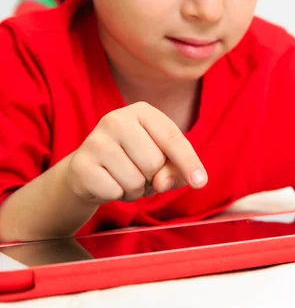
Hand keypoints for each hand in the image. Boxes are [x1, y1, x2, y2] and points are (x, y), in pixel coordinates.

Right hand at [67, 102, 207, 203]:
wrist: (88, 171)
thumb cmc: (134, 161)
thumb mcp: (163, 160)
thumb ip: (174, 170)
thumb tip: (162, 183)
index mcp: (142, 112)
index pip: (173, 139)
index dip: (189, 163)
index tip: (201, 182)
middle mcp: (116, 119)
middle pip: (154, 163)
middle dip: (153, 178)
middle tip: (140, 172)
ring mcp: (95, 140)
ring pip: (136, 180)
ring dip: (136, 190)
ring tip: (124, 178)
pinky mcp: (80, 164)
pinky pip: (115, 192)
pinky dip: (117, 196)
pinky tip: (109, 184)